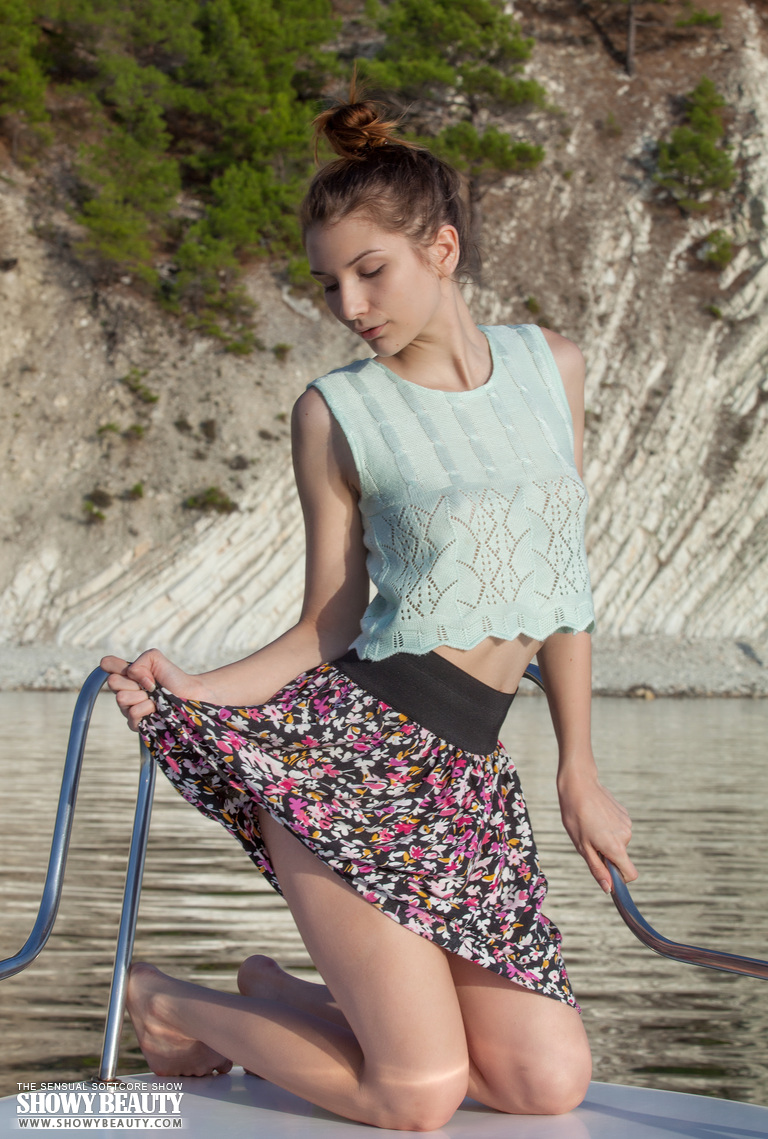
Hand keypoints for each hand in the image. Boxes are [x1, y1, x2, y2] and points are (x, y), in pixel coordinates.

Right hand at [100, 649, 207, 731]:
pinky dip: (147, 708)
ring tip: (154, 698)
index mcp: (125, 675)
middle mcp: (123, 690)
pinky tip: (155, 708)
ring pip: (121, 698)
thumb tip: (131, 676)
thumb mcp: (155, 659)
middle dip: (134, 681)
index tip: (133, 669)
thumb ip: (140, 661)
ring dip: (142, 696)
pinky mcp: (135, 723)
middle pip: (112, 682)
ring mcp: (127, 708)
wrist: (189, 694)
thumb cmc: (172, 677)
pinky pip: (132, 713)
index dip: (116, 665)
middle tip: (150, 685)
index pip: (106, 665)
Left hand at [557, 767, 636, 893]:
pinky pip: (617, 829)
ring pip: (618, 842)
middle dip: (607, 854)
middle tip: (588, 840)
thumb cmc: (576, 817)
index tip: (606, 872)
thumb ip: (597, 869)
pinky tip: (595, 816)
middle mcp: (626, 836)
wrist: (579, 785)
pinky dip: (608, 828)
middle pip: (621, 857)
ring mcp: (627, 824)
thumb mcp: (582, 847)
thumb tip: (609, 888)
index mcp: (616, 847)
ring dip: (606, 840)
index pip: (631, 874)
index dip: (620, 878)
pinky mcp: (624, 814)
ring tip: (590, 826)